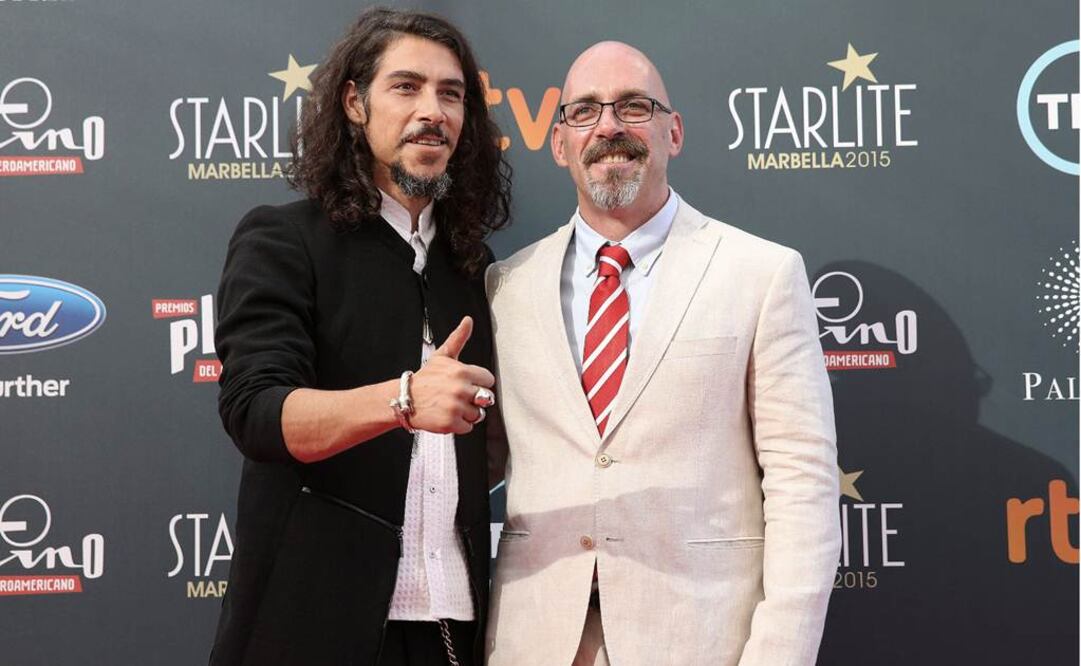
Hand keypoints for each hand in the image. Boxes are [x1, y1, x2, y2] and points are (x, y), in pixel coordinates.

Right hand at [408, 316, 494, 434]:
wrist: (405, 399)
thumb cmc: (425, 379)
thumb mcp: (442, 356)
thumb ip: (458, 338)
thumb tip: (468, 320)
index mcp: (462, 371)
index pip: (488, 380)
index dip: (478, 383)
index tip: (466, 384)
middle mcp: (460, 389)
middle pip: (486, 399)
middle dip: (474, 399)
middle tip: (459, 397)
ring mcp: (456, 407)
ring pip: (478, 414)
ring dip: (467, 413)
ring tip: (451, 406)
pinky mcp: (450, 423)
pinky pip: (468, 427)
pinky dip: (459, 425)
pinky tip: (447, 416)